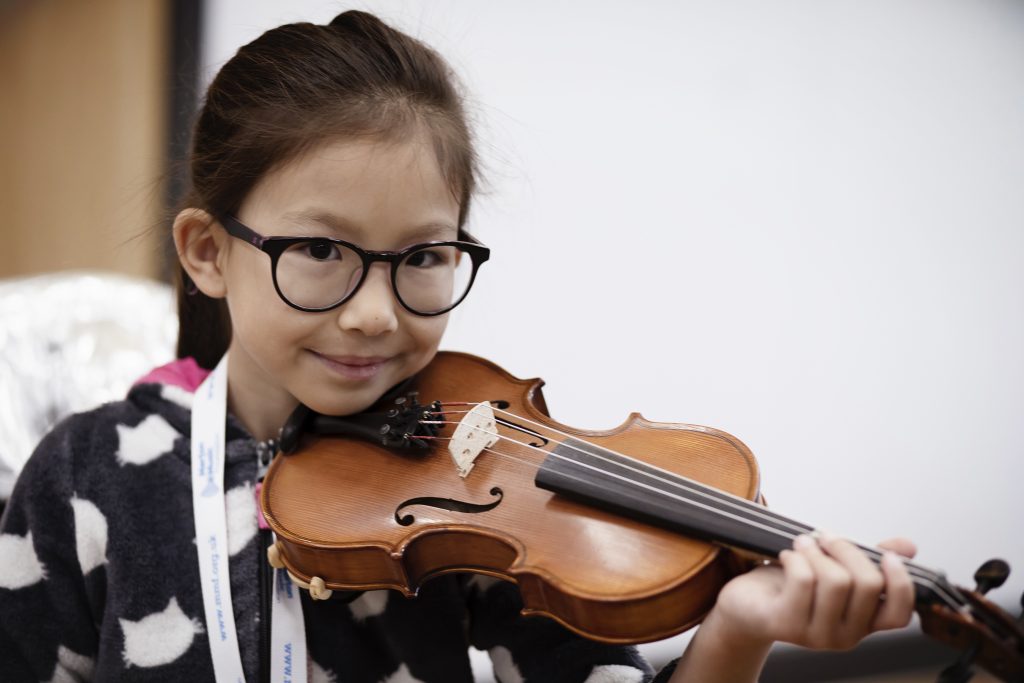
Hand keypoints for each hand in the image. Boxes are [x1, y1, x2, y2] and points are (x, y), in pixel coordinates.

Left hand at [709, 533, 916, 650]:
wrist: (746, 604)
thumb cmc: (791, 585)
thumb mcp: (833, 569)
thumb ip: (869, 560)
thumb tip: (908, 547)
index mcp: (862, 623)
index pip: (898, 614)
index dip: (900, 582)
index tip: (886, 554)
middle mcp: (845, 636)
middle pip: (867, 584)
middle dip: (845, 549)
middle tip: (824, 536)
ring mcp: (816, 635)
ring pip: (835, 580)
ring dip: (816, 550)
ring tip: (801, 544)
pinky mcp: (786, 624)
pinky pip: (802, 579)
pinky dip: (795, 557)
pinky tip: (786, 556)